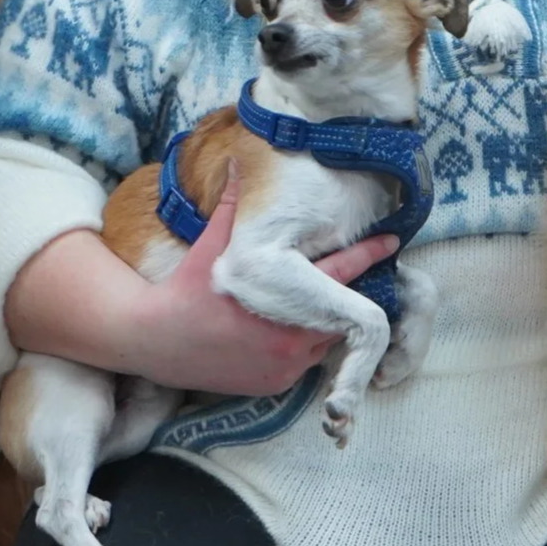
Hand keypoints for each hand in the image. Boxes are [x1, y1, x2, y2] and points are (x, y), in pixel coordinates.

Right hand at [125, 162, 398, 394]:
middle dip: (348, 292)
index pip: (339, 270)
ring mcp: (286, 365)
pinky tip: (297, 330)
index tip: (392, 241)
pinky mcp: (276, 385)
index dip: (367, 253)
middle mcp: (291, 335)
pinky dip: (306, 347)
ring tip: (325, 302)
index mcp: (281, 295)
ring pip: (324, 340)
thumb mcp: (213, 244)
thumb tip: (240, 160)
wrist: (155, 341)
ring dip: (326, 321)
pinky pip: (306, 363)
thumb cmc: (187, 288)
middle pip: (338, 310)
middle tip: (367, 272)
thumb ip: (236, 205)